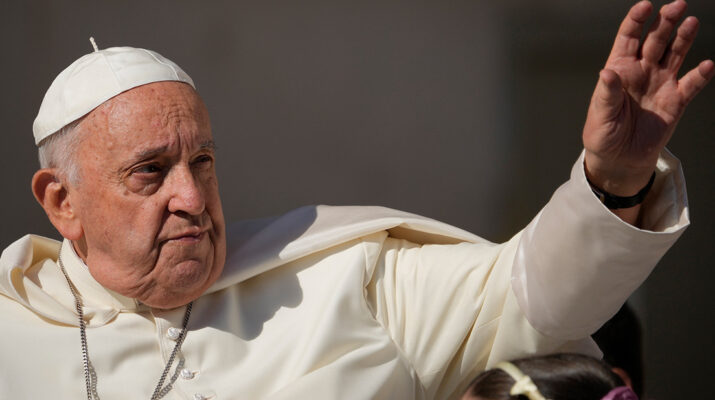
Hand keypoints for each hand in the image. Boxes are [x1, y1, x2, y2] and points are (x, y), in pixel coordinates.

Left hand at [583, 0, 712, 196]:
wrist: (619, 160)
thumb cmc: (603, 135)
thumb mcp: (600, 115)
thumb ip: (607, 94)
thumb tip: (606, 73)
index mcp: (619, 70)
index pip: (628, 38)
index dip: (636, 20)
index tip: (645, 6)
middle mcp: (642, 71)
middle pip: (655, 40)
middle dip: (665, 22)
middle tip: (677, 6)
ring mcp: (660, 84)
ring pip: (675, 54)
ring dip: (683, 38)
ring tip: (691, 22)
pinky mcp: (675, 101)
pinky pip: (690, 85)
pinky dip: (700, 75)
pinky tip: (707, 65)